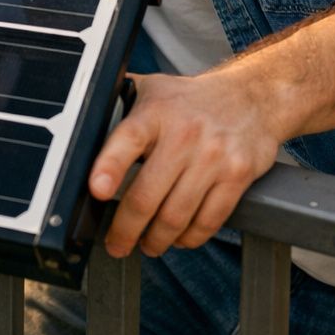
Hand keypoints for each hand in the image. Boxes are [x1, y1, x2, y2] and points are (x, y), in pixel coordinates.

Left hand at [88, 70, 282, 257]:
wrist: (252, 97)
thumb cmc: (189, 100)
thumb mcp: (152, 90)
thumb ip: (119, 106)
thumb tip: (81, 124)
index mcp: (155, 112)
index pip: (128, 139)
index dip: (109, 166)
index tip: (97, 190)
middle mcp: (184, 134)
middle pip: (148, 194)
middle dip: (126, 228)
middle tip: (116, 244)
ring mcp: (213, 156)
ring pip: (176, 214)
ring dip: (157, 239)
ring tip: (148, 245)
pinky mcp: (237, 175)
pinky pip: (210, 219)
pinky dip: (190, 237)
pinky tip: (179, 238)